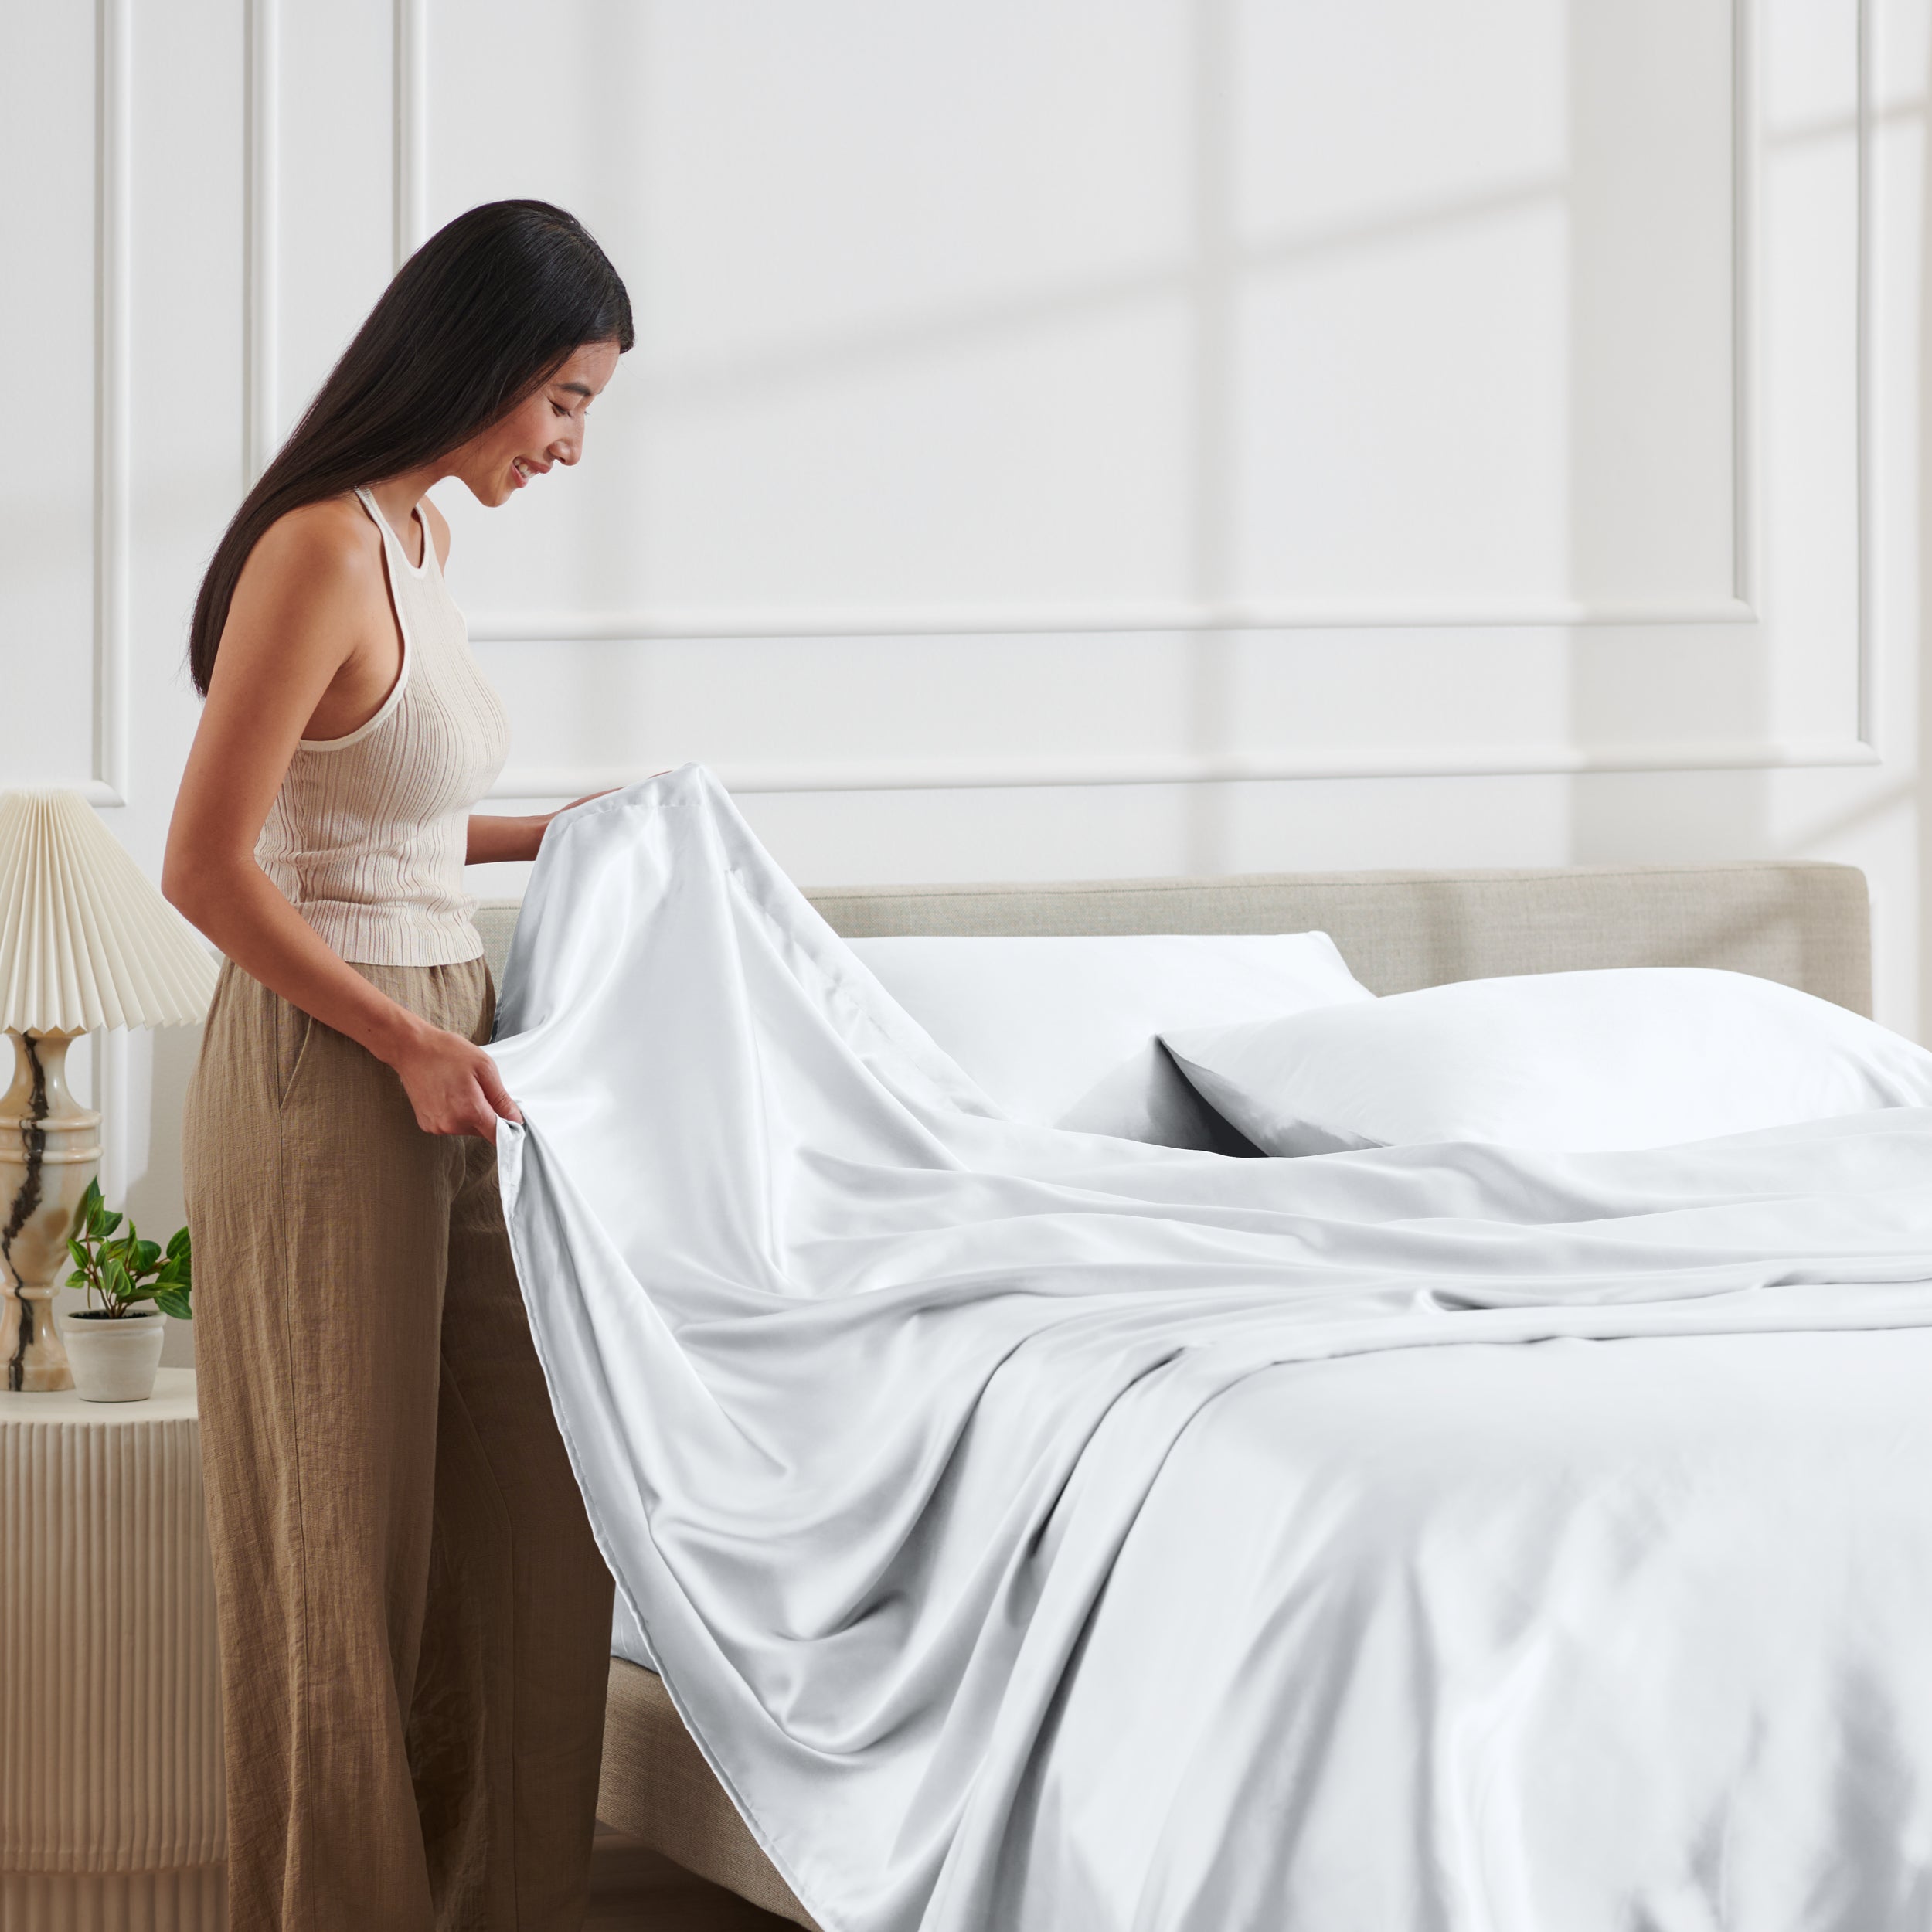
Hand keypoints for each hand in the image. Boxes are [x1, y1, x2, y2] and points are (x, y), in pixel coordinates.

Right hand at [390, 1024, 522, 1138]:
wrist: (412, 1049)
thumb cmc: (446, 1053)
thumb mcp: (484, 1068)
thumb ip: (501, 1098)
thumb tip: (515, 1119)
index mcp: (469, 1111)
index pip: (498, 1136)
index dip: (508, 1127)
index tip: (509, 1116)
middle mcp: (451, 1124)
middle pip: (482, 1131)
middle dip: (487, 1114)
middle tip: (478, 1089)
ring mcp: (437, 1126)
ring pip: (467, 1128)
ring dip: (470, 1114)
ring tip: (460, 1088)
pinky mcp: (427, 1124)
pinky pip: (450, 1125)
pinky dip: (454, 1113)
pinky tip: (448, 1094)